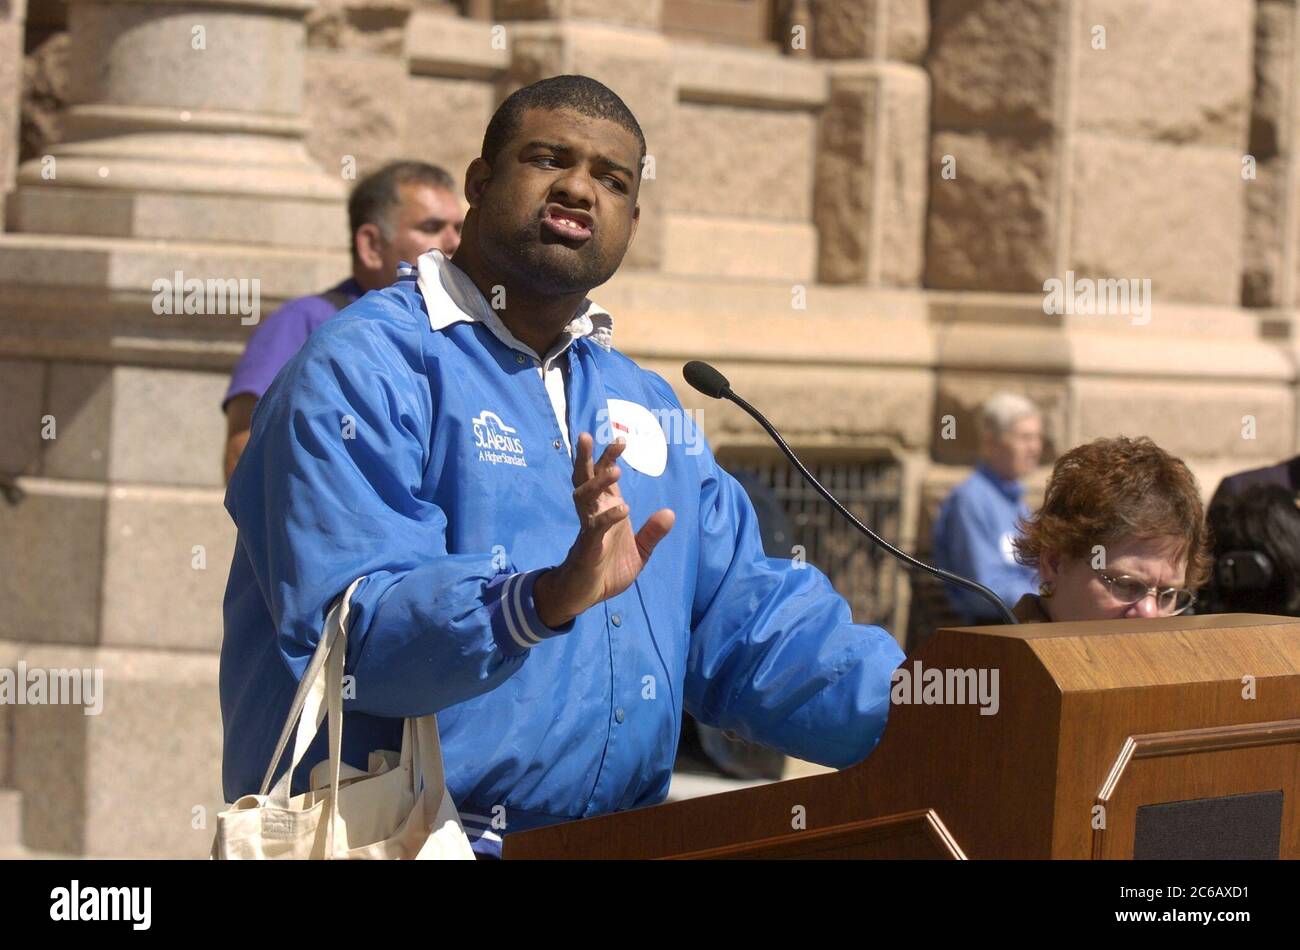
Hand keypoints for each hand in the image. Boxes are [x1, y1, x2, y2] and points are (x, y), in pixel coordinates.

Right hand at [534, 433, 674, 627]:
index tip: (620, 440)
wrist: (585, 595)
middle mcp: (593, 514)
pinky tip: (623, 509)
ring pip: (585, 497)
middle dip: (590, 458)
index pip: (603, 478)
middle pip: (586, 479)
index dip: (608, 458)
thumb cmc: (607, 570)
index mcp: (605, 510)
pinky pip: (595, 527)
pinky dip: (609, 517)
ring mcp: (588, 528)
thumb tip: (670, 513)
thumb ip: (652, 533)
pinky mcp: (587, 547)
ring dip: (598, 483)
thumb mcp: (639, 552)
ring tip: (615, 472)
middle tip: (595, 438)